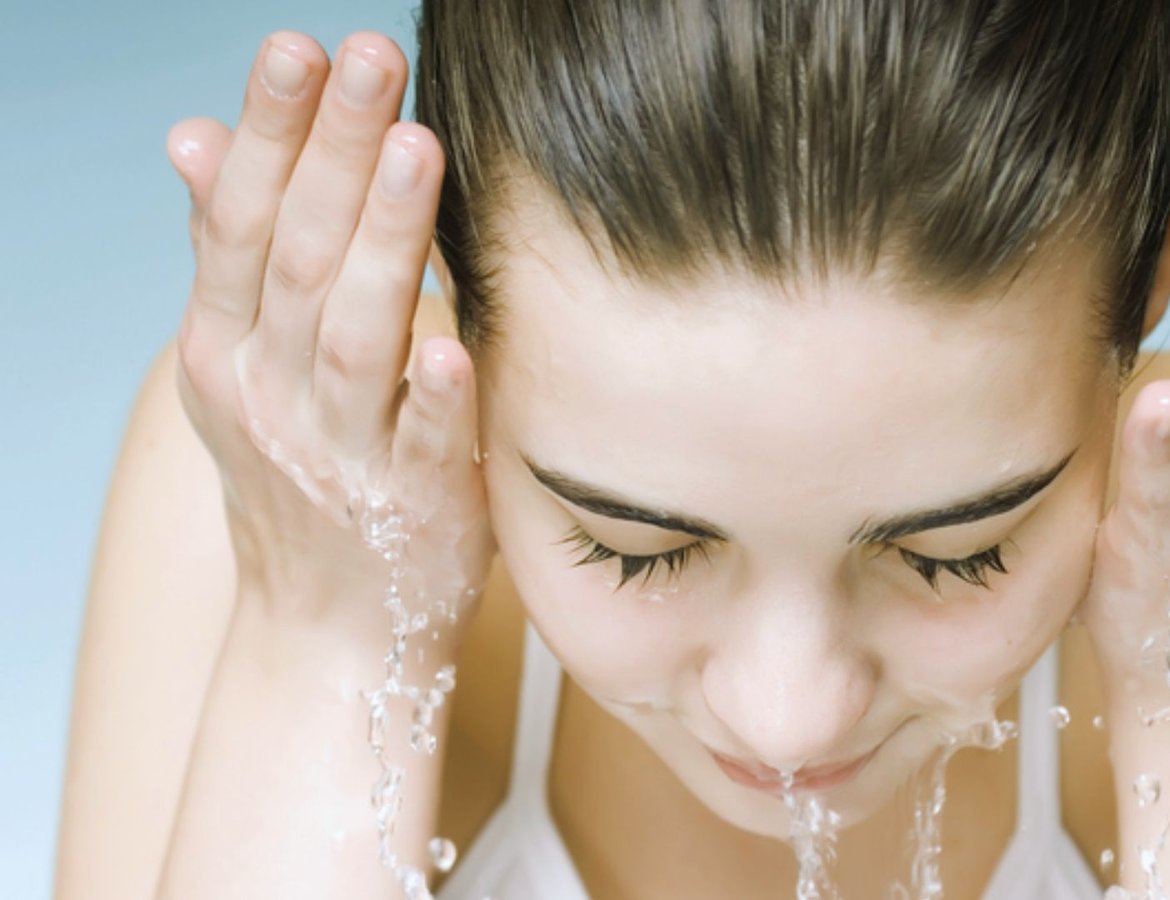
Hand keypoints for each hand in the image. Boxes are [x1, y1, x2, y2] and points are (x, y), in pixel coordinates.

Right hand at [165, 31, 493, 647]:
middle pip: (296, 258)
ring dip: (384, 242)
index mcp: (223, 352)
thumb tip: (195, 137)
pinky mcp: (412, 511)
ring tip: (420, 150)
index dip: (267, 134)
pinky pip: (422, 449)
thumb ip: (233, 258)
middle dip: (333, 151)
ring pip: (353, 337)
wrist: (330, 631)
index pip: (238, 225)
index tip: (299, 48)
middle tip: (373, 55)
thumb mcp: (243, 371)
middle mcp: (268, 398)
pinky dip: (434, 398)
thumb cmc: (303, 479)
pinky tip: (453, 339)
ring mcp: (337, 458)